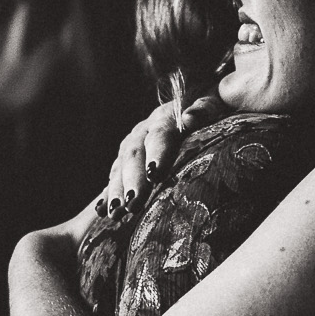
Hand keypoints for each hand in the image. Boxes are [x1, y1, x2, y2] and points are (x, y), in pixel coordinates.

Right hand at [96, 94, 224, 217]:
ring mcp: (133, 145)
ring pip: (121, 167)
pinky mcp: (128, 160)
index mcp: (166, 117)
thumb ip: (204, 108)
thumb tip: (190, 118)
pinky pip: (115, 176)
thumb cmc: (212, 106)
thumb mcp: (213, 102)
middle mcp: (144, 131)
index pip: (160, 135)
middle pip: (135, 155)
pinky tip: (101, 210)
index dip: (157, 154)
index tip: (155, 175)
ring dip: (116, 189)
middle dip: (132, 181)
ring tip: (115, 213)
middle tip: (132, 203)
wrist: (195, 102)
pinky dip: (108, 192)